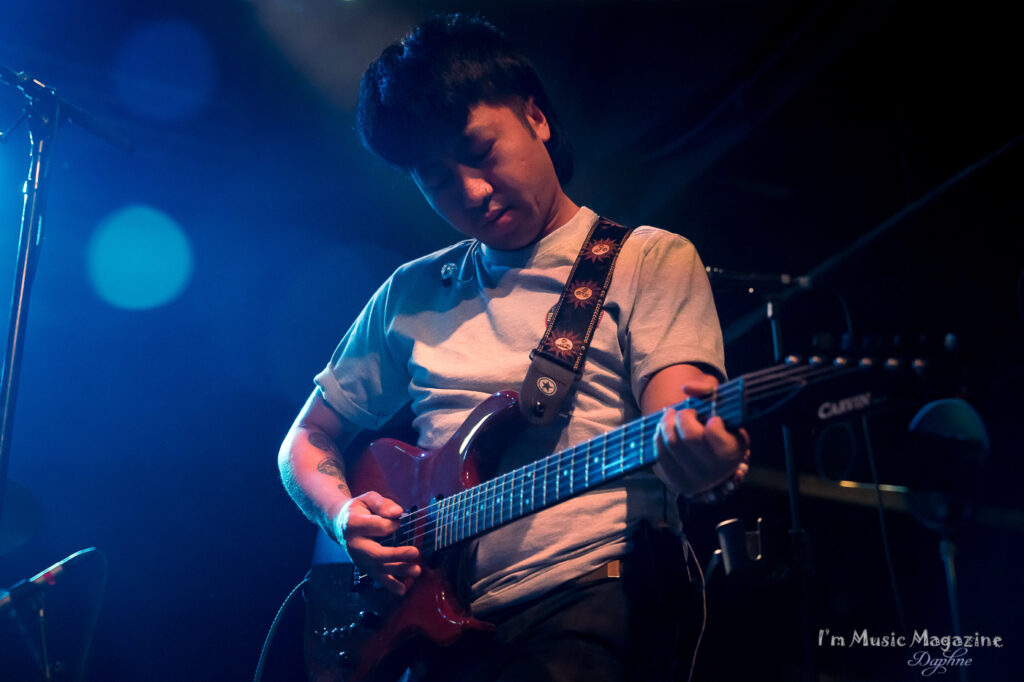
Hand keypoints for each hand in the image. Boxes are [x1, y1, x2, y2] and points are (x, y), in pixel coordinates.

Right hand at [334, 491, 420, 594]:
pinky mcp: (364, 568)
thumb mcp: (367, 499)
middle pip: (375, 554)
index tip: (398, 520)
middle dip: (396, 555)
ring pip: (379, 570)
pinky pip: (378, 580)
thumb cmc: (358, 510)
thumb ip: (382, 504)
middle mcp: (354, 545)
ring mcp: (359, 560)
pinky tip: (404, 589)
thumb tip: (398, 513)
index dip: (393, 524)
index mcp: (353, 525)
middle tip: (415, 553)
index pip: (378, 526)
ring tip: (416, 570)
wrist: (339, 525)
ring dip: (398, 571)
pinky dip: (391, 585)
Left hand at [652, 375, 749, 497]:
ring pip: (671, 445)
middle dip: (682, 416)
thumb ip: (708, 387)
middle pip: (689, 437)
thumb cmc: (713, 422)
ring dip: (666, 423)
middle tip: (685, 412)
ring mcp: (695, 481)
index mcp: (733, 453)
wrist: (705, 453)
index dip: (710, 420)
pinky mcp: (676, 483)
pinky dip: (658, 438)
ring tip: (671, 416)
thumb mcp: (719, 403)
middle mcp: (716, 471)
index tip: (710, 418)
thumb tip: (687, 388)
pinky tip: (664, 431)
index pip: (715, 432)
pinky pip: (659, 456)